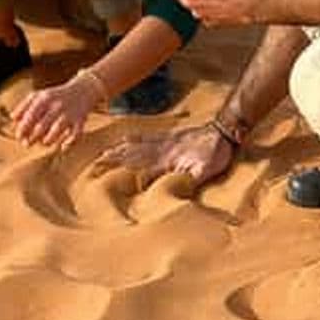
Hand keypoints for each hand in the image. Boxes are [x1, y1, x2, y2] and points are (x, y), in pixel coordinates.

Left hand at [11, 74, 98, 149]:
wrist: (83, 90)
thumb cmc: (55, 96)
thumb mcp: (39, 95)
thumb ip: (24, 105)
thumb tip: (12, 119)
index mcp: (45, 98)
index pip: (31, 115)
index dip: (23, 128)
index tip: (18, 136)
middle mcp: (57, 105)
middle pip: (42, 125)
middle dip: (32, 138)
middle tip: (27, 144)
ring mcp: (70, 113)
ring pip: (57, 130)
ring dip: (48, 141)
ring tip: (43, 143)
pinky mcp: (80, 120)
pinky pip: (75, 134)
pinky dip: (69, 143)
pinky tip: (62, 148)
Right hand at [92, 123, 234, 186]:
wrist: (224, 130)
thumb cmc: (216, 154)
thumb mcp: (205, 171)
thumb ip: (188, 180)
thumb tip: (171, 189)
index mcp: (166, 161)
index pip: (139, 168)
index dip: (122, 172)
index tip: (103, 176)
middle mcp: (161, 150)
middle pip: (133, 155)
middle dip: (114, 160)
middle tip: (95, 163)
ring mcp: (164, 142)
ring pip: (137, 145)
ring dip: (120, 149)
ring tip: (103, 153)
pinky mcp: (170, 137)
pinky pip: (147, 136)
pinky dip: (133, 138)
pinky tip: (125, 138)